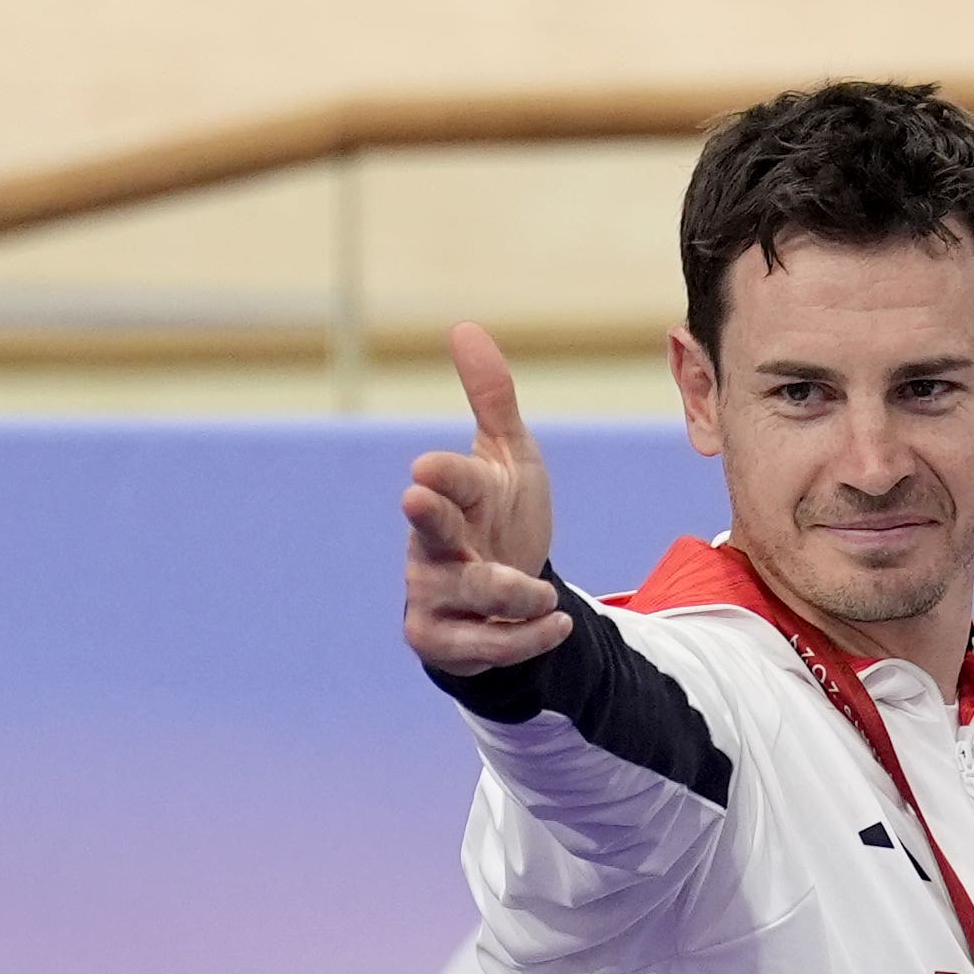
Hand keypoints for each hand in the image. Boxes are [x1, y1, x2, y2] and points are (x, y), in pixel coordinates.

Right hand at [401, 323, 567, 675]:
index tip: (428, 469)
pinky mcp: (442, 640)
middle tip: (416, 498)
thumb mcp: (510, 459)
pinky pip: (483, 646)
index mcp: (454, 495)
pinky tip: (557, 624)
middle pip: (430, 530)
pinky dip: (523, 638)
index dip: (442, 474)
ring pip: (467, 591)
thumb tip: (464, 327)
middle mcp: (433, 542)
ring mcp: (432, 591)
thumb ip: (492, 400)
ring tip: (544, 597)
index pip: (448, 479)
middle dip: (429, 518)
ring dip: (510, 593)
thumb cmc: (502, 516)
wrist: (509, 595)